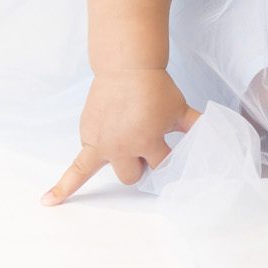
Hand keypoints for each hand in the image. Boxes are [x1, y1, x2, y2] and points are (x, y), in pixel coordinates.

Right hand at [40, 69, 201, 204]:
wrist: (126, 66)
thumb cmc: (156, 88)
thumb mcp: (179, 108)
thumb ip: (195, 125)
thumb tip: (219, 132)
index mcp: (149, 141)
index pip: (163, 166)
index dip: (168, 156)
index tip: (168, 144)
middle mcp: (125, 147)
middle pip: (137, 175)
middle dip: (143, 163)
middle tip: (144, 140)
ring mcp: (105, 144)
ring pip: (115, 172)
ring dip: (122, 162)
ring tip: (123, 145)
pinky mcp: (88, 139)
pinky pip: (75, 169)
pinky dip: (64, 186)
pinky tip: (48, 201)